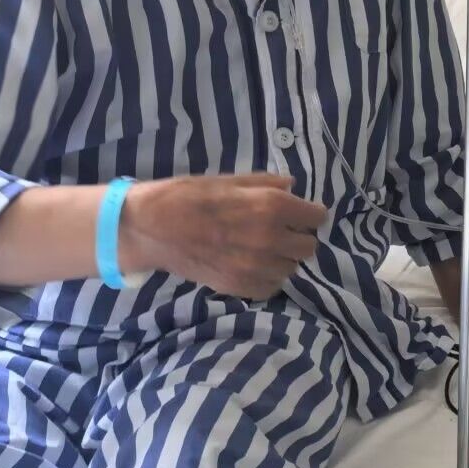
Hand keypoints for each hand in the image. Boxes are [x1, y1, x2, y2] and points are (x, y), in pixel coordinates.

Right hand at [122, 174, 327, 298]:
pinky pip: (271, 287)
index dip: (309, 214)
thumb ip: (267, 184)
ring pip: (291, 269)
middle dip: (298, 238)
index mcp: (271, 207)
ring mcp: (255, 267)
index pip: (316, 217)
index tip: (300, 214)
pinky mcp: (238, 286)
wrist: (152, 227)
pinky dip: (266, 278)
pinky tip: (252, 265)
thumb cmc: (189, 195)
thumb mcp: (231, 180)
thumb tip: (292, 185)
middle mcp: (270, 239)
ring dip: (283, 259)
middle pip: (308, 247)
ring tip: (263, 249)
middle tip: (282, 232)